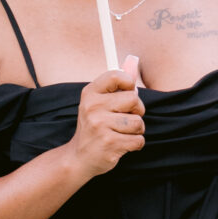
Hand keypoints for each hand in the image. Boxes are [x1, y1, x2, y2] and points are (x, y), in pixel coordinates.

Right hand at [67, 56, 145, 178]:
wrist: (79, 158)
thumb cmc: (95, 126)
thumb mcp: (99, 102)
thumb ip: (117, 84)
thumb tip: (134, 60)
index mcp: (90, 93)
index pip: (117, 75)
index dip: (129, 83)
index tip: (127, 93)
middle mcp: (92, 107)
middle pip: (133, 99)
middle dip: (137, 111)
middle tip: (126, 117)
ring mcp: (100, 126)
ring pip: (138, 122)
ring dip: (136, 130)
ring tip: (122, 133)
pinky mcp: (109, 143)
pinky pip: (138, 140)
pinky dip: (135, 144)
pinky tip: (121, 145)